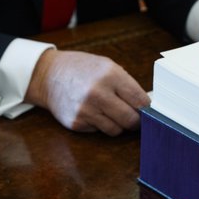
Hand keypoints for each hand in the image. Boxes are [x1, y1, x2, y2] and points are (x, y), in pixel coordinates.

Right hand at [24, 49, 150, 134]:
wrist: (50, 75)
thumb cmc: (84, 70)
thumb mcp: (108, 67)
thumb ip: (127, 85)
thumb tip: (147, 106)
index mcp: (110, 75)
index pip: (140, 100)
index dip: (147, 108)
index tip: (148, 111)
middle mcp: (98, 93)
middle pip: (131, 120)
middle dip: (136, 121)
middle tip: (135, 118)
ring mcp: (86, 110)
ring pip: (116, 130)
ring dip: (118, 124)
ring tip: (111, 112)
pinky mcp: (76, 123)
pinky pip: (99, 131)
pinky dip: (101, 125)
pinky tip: (94, 112)